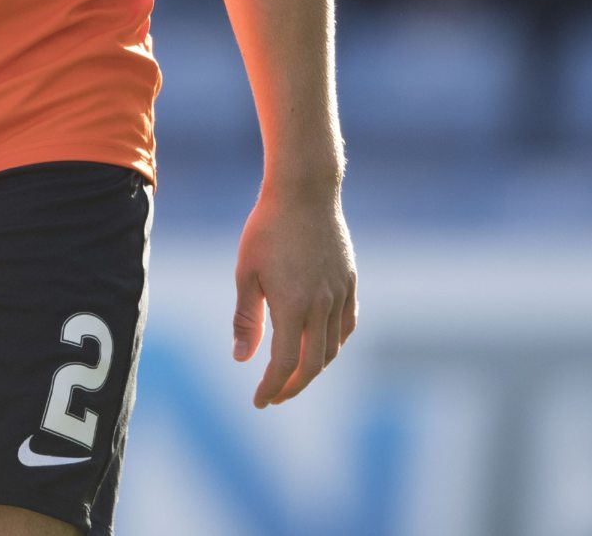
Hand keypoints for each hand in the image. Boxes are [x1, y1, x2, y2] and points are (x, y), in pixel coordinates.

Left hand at [232, 186, 356, 407]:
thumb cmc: (267, 228)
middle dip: (292, 386)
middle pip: (312, 364)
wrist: (305, 191)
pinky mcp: (350, 282)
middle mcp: (322, 306)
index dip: (272, 387)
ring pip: (333, 348)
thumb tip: (242, 359)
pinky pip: (347, 325)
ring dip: (313, 368)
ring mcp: (340, 294)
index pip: (285, 364)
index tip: (259, 400)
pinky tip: (320, 345)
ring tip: (293, 374)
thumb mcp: (247, 271)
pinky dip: (335, 343)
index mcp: (294, 306)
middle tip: (274, 395)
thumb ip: (247, 318)